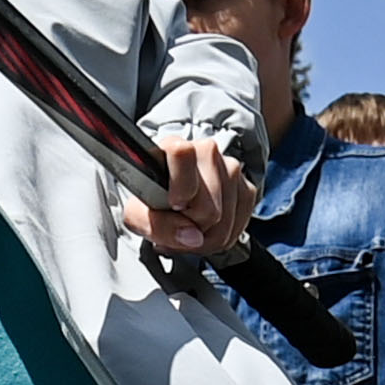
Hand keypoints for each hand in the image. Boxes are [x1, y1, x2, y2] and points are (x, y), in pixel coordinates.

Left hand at [122, 126, 257, 262]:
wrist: (167, 200)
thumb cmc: (151, 203)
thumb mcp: (137, 216)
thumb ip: (158, 226)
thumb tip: (192, 236)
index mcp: (173, 147)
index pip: (182, 155)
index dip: (181, 189)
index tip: (174, 204)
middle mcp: (206, 151)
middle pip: (210, 208)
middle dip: (192, 228)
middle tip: (176, 226)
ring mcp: (231, 168)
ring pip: (226, 221)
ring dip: (206, 237)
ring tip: (188, 229)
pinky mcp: (246, 187)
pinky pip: (239, 225)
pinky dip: (222, 237)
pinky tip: (205, 229)